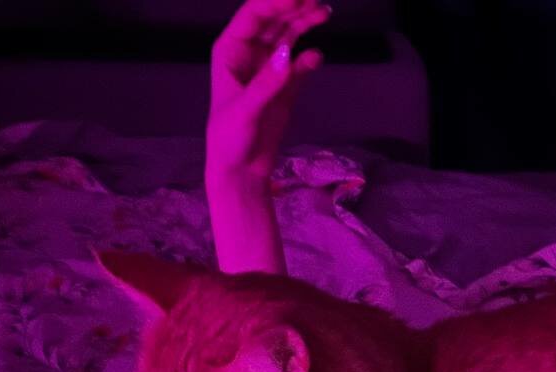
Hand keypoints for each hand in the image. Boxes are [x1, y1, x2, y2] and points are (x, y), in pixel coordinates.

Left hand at [207, 0, 329, 181]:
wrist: (240, 172)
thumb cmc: (230, 139)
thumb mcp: (245, 110)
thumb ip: (268, 83)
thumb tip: (290, 53)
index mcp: (230, 51)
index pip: (254, 15)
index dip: (276, 1)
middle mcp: (249, 54)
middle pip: (274, 19)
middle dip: (295, 5)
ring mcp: (268, 70)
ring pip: (288, 36)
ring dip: (305, 23)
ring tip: (325, 12)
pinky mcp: (284, 88)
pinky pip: (299, 64)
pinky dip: (308, 58)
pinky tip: (316, 56)